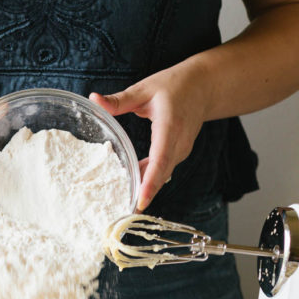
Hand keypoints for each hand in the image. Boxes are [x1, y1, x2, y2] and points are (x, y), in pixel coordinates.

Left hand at [90, 59, 210, 210]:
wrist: (204, 87)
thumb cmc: (175, 85)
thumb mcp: (144, 88)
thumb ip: (119, 100)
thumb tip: (93, 99)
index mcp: (170, 126)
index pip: (160, 158)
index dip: (151, 181)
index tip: (141, 200)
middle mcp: (179, 143)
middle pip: (161, 173)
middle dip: (145, 193)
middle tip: (124, 212)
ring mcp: (181, 150)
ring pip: (162, 174)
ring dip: (146, 187)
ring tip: (125, 203)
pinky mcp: (179, 153)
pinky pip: (163, 169)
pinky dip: (150, 178)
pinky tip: (134, 183)